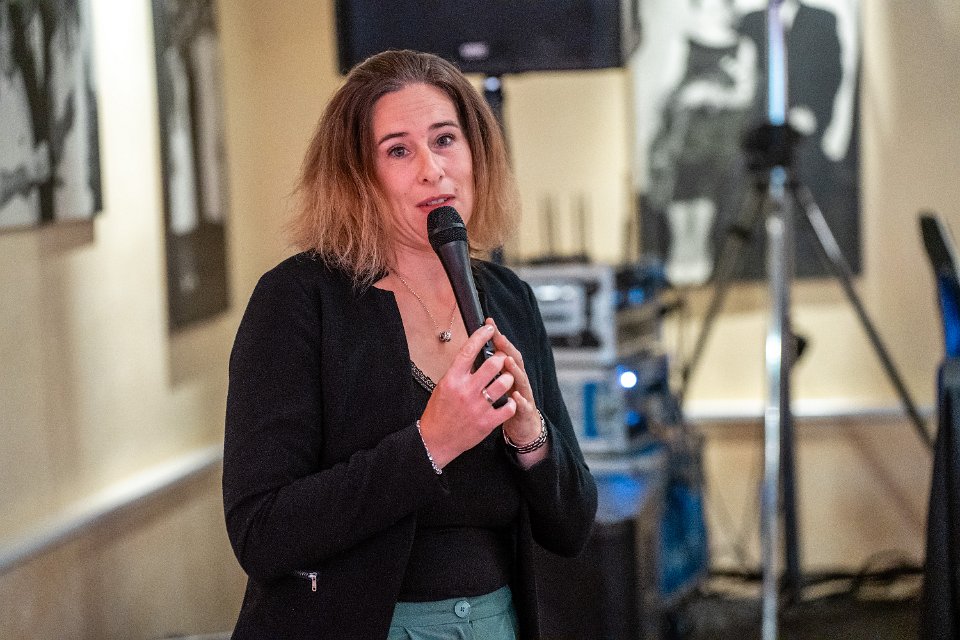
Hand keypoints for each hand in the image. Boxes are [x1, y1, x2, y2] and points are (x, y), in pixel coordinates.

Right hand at [418, 320, 516, 468]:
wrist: (436, 440)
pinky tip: (507, 401)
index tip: (490, 328)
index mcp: (452, 379)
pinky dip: (511, 402)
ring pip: (504, 383)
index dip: (481, 335)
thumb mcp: (443, 386)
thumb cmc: (439, 412)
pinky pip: (509, 407)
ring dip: (508, 379)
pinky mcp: (487, 422)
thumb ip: (459, 371)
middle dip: (501, 359)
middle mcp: (465, 390)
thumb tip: (473, 352)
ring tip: (506, 380)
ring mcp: (477, 406)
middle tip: (501, 360)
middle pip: (493, 364)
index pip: (469, 350)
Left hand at [490, 324, 548, 466]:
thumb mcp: (495, 385)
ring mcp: (523, 395)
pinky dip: (519, 401)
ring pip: (521, 379)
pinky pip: (523, 406)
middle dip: (506, 348)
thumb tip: (473, 350)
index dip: (497, 336)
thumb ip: (487, 370)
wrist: (522, 428)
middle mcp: (518, 380)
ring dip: (514, 370)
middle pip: (514, 360)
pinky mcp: (525, 412)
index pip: (503, 349)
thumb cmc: (504, 404)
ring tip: (506, 361)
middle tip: (497, 337)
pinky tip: (514, 397)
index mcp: (508, 372)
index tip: (489, 323)